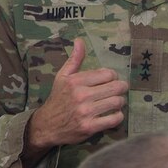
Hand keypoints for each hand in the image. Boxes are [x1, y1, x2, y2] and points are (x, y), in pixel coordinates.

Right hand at [25, 39, 128, 157]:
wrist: (46, 125)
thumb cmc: (58, 98)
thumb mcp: (62, 76)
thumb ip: (74, 59)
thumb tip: (79, 40)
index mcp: (76, 81)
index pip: (108, 74)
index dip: (113, 76)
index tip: (109, 80)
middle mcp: (81, 95)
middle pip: (116, 87)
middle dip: (121, 88)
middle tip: (117, 91)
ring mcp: (86, 112)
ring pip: (117, 102)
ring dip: (120, 102)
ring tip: (114, 102)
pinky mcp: (90, 127)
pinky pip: (115, 119)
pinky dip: (118, 116)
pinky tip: (112, 114)